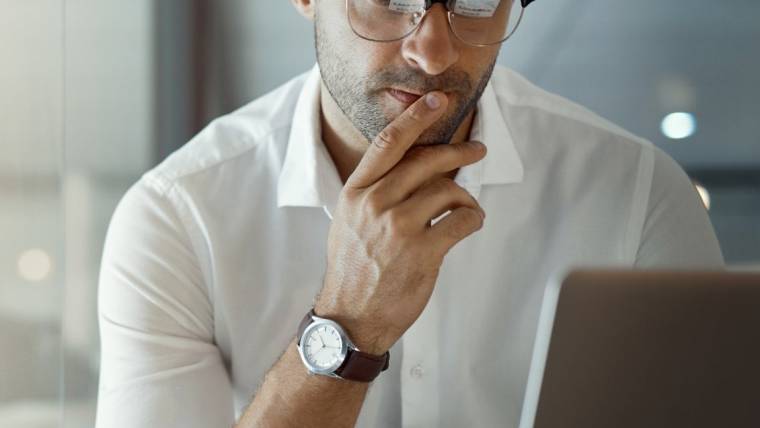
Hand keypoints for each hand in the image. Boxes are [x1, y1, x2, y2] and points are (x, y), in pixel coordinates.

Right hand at [314, 92, 486, 354]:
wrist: (351, 316)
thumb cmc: (352, 269)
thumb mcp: (349, 220)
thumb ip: (375, 191)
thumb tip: (413, 167)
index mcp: (356, 192)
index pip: (389, 143)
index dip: (416, 117)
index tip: (436, 101)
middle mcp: (376, 203)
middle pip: (427, 161)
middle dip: (458, 151)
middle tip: (477, 150)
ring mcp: (399, 226)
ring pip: (449, 190)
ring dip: (465, 197)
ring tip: (466, 208)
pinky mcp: (423, 251)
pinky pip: (462, 220)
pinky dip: (473, 218)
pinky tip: (470, 223)